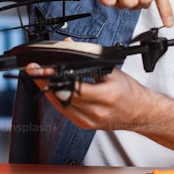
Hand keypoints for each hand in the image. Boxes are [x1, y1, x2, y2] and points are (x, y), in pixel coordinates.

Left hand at [25, 63, 145, 131]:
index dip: (53, 77)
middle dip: (45, 82)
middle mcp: (96, 111)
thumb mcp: (112, 71)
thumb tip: (69, 48)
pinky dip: (57, 99)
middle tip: (34, 71)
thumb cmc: (128, 91)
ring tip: (39, 78)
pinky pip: (65, 111)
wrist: (140, 112)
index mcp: (105, 95)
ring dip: (48, 90)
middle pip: (62, 96)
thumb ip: (89, 61)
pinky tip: (52, 91)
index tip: (40, 69)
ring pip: (60, 105)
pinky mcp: (84, 125)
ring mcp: (89, 120)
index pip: (72, 85)